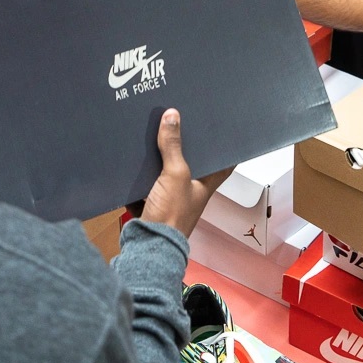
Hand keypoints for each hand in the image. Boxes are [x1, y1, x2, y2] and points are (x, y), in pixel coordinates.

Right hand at [137, 109, 233, 237]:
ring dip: (161, 156)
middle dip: (185, 146)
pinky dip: (142, 172)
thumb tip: (173, 115)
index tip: (226, 129)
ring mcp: (170, 198)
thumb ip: (174, 146)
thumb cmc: (172, 213)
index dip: (226, 148)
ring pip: (167, 171)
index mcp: (205, 185)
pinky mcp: (151, 202)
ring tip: (156, 129)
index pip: (224, 164)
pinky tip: (135, 154)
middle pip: (191, 163)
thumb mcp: (175, 174)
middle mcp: (191, 191)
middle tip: (181, 120)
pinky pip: (148, 182)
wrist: (147, 246)